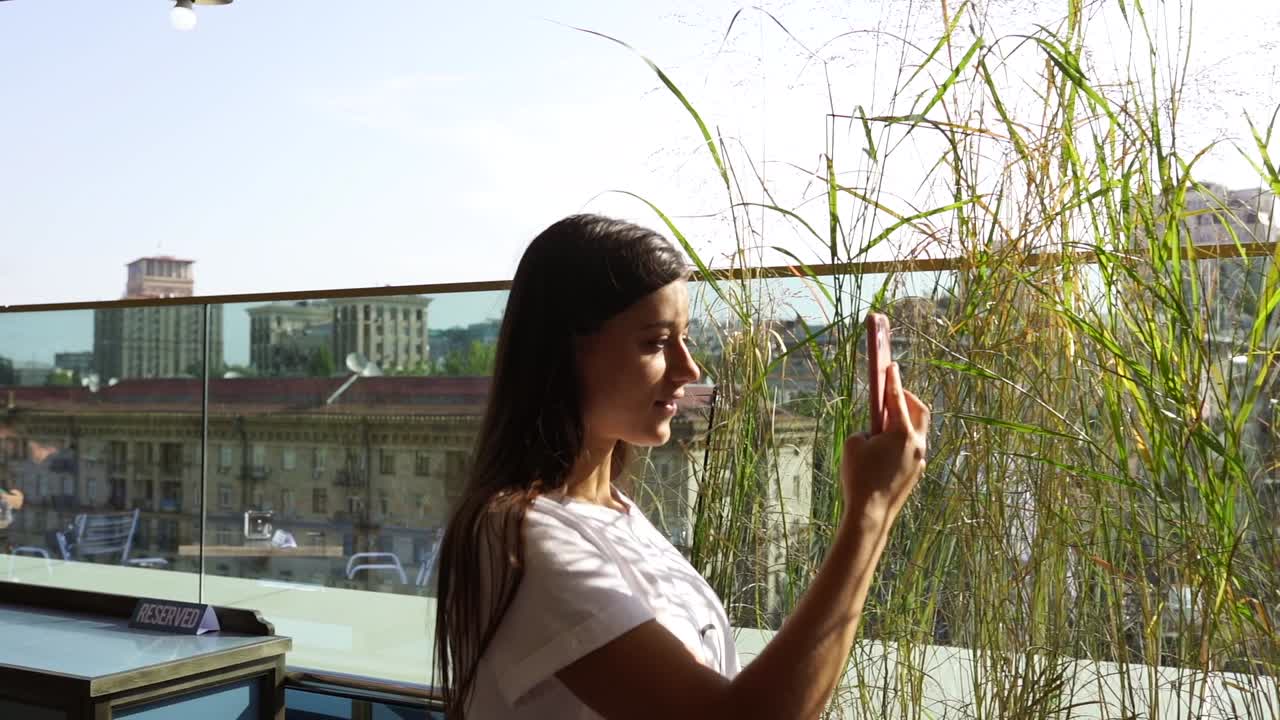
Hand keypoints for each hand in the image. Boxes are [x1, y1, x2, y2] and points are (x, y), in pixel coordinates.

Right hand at [840, 363, 928, 525]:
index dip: (893, 379)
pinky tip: (885, 447)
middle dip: (907, 398)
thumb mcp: (853, 444)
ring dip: (904, 421)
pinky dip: (901, 441)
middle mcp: (917, 443)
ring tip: (886, 421)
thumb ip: (866, 431)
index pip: (897, 398)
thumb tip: (875, 432)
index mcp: (902, 432)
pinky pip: (911, 448)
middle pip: (919, 411)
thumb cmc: (859, 476)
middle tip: (893, 392)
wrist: (870, 513)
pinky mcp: (915, 472)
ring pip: (917, 431)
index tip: (891, 366)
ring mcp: (919, 459)